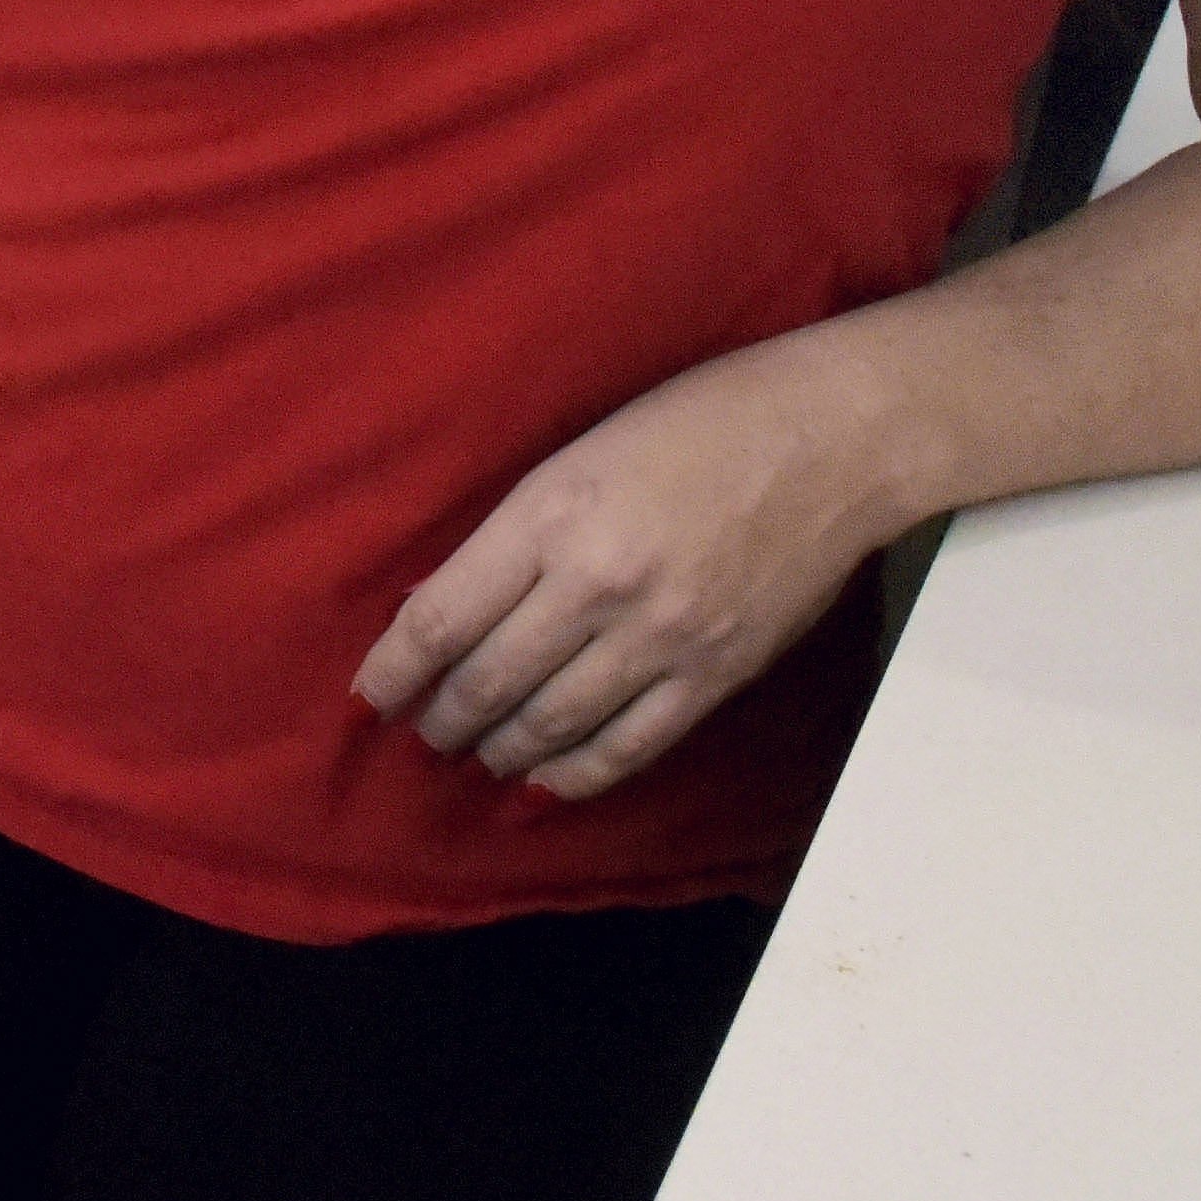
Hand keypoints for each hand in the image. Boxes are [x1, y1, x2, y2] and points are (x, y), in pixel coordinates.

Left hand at [354, 339, 907, 801]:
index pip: (444, 616)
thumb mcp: (580, 454)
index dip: (395, 667)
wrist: (830, 440)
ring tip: (472, 751)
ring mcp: (662, 637)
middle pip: (489, 680)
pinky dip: (577, 773)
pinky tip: (546, 777)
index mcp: (552, 515)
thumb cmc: (698, 423)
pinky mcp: (716, 673)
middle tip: (421, 728)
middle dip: (441, 717)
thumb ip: (519, 532)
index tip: (369, 692)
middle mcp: (600, 584)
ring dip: (498, 748)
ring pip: (551, 723)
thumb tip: (451, 606)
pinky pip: (630, 746)